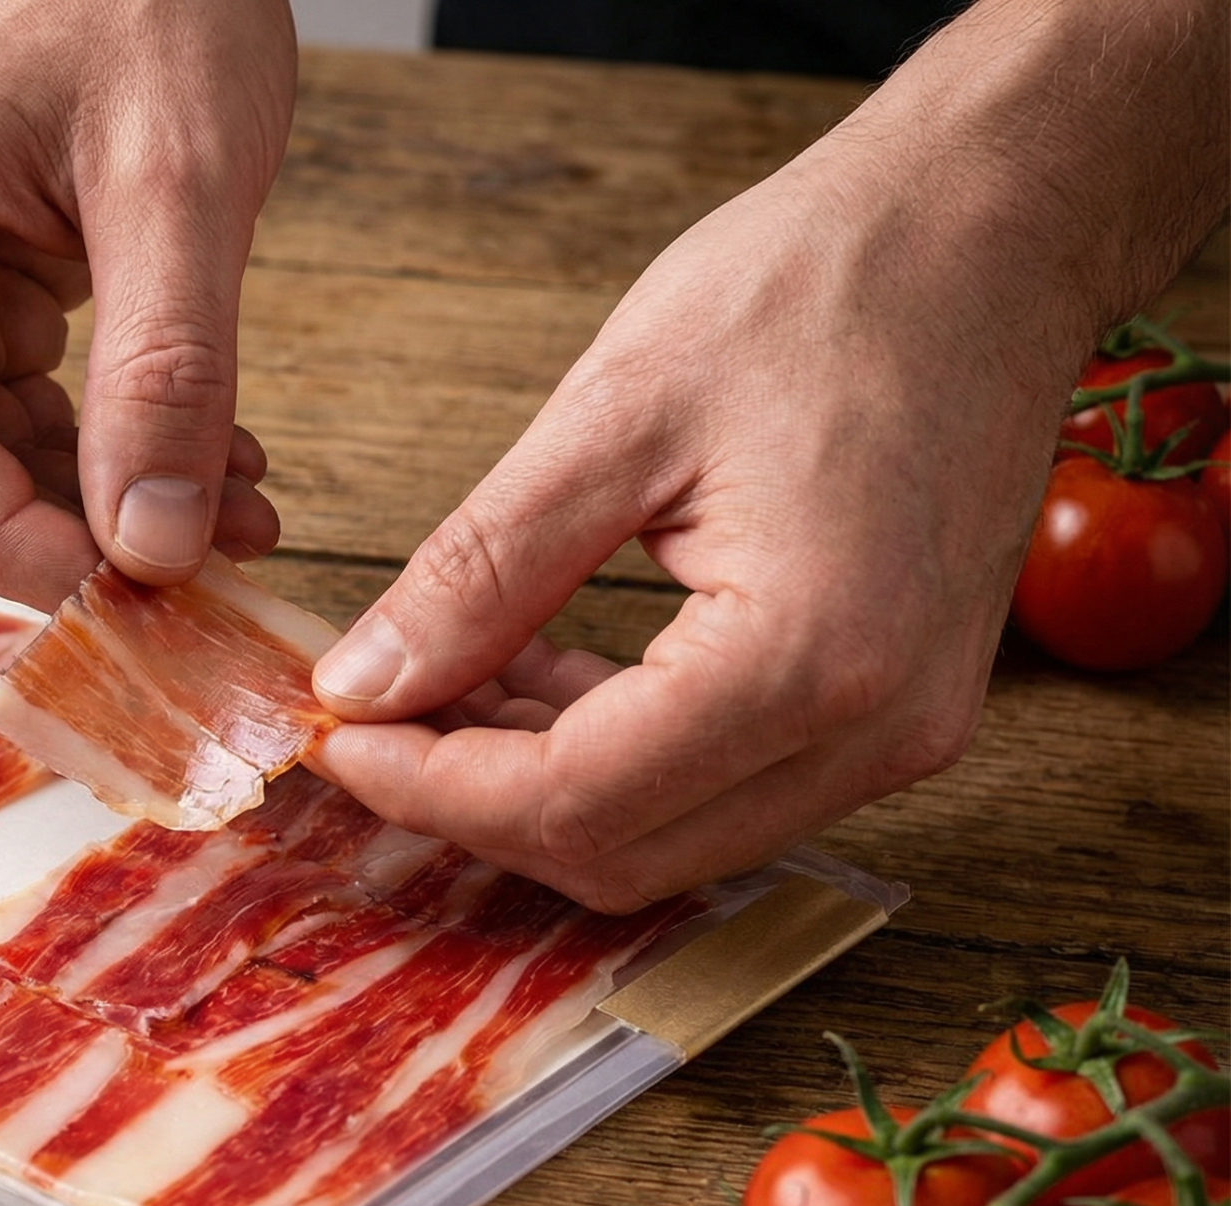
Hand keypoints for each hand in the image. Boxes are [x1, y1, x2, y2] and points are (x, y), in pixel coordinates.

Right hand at [0, 0, 295, 609]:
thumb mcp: (182, 173)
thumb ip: (168, 369)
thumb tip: (156, 546)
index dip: (7, 546)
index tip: (132, 601)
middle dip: (51, 541)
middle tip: (192, 586)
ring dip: (91, 508)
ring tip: (235, 520)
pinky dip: (97, 452)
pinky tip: (204, 466)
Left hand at [308, 0, 1227, 910]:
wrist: (991, 234)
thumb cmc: (825, 287)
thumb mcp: (615, 417)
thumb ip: (482, 570)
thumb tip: (365, 681)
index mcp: (809, 656)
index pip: (574, 801)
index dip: (430, 786)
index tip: (331, 732)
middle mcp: (875, 729)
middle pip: (623, 854)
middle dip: (473, 803)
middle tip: (371, 715)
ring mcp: (899, 731)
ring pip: (671, 837)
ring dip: (537, 785)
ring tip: (438, 681)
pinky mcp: (894, 708)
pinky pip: (726, 785)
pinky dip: (613, 754)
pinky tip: (533, 672)